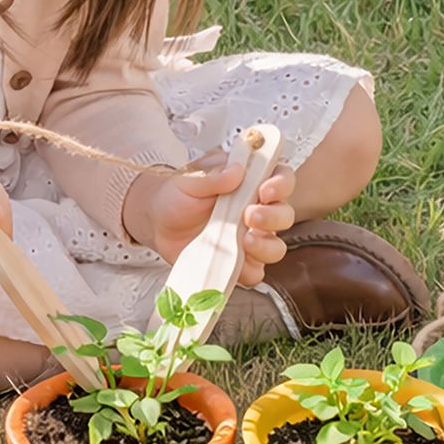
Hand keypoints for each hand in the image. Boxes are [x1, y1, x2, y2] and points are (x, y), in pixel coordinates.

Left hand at [123, 149, 295, 286]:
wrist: (158, 223)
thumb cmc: (178, 195)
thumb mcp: (189, 179)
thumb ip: (212, 175)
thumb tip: (236, 170)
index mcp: (251, 182)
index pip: (281, 177)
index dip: (281, 183)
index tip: (266, 190)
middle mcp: (258, 210)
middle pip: (285, 214)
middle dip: (273, 216)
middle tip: (249, 215)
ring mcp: (251, 238)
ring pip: (277, 247)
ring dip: (266, 245)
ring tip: (244, 240)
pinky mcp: (240, 263)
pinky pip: (255, 273)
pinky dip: (249, 272)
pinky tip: (235, 264)